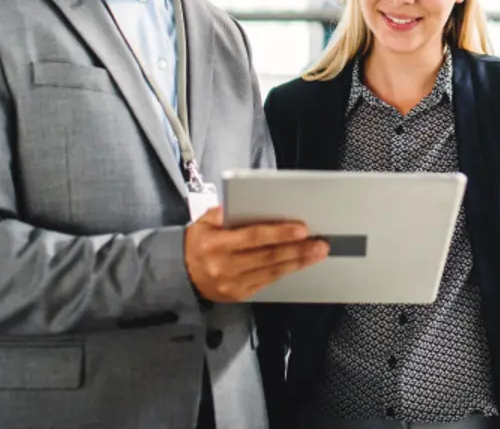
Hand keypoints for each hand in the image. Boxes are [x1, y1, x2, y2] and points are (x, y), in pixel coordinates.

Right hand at [185, 206, 328, 302]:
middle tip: (319, 242)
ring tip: (316, 253)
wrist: (180, 275)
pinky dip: (285, 272)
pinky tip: (299, 264)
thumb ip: (222, 213)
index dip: (279, 233)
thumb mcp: (202, 222)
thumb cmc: (196, 244)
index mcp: (215, 244)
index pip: (253, 236)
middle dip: (297, 249)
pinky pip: (267, 282)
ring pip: (272, 271)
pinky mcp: (239, 295)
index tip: (301, 229)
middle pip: (268, 256)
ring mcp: (232, 284)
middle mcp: (224, 266)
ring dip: (298, 262)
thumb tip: (244, 204)